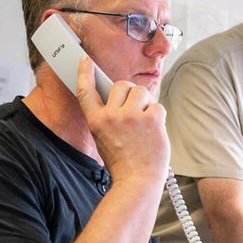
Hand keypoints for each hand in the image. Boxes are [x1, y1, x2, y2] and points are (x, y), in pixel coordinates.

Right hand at [76, 57, 169, 185]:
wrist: (137, 182)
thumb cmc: (124, 164)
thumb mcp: (104, 139)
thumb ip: (109, 119)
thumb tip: (121, 101)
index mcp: (96, 121)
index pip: (86, 91)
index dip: (85, 73)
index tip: (85, 60)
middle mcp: (111, 116)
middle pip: (121, 85)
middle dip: (130, 94)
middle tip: (135, 110)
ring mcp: (131, 116)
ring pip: (141, 91)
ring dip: (145, 103)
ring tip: (145, 122)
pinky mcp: (151, 119)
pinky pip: (157, 105)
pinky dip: (158, 116)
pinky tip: (155, 131)